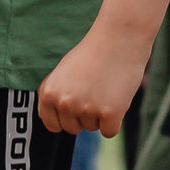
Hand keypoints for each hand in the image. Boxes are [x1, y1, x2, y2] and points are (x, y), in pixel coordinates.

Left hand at [36, 21, 149, 136]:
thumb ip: (55, 95)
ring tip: (106, 87)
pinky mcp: (109, 114)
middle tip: (95, 89)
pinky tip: (117, 97)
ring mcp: (86, 109)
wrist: (120, 37)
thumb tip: (50, 120)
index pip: (52, 125)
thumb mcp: (62, 71)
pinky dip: (116, 119)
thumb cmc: (92, 52)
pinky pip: (110, 131)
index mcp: (50, 94)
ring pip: (93, 128)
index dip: (66, 117)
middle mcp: (65, 104)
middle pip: (73, 128)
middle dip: (84, 115)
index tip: (76, 104)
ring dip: (101, 114)